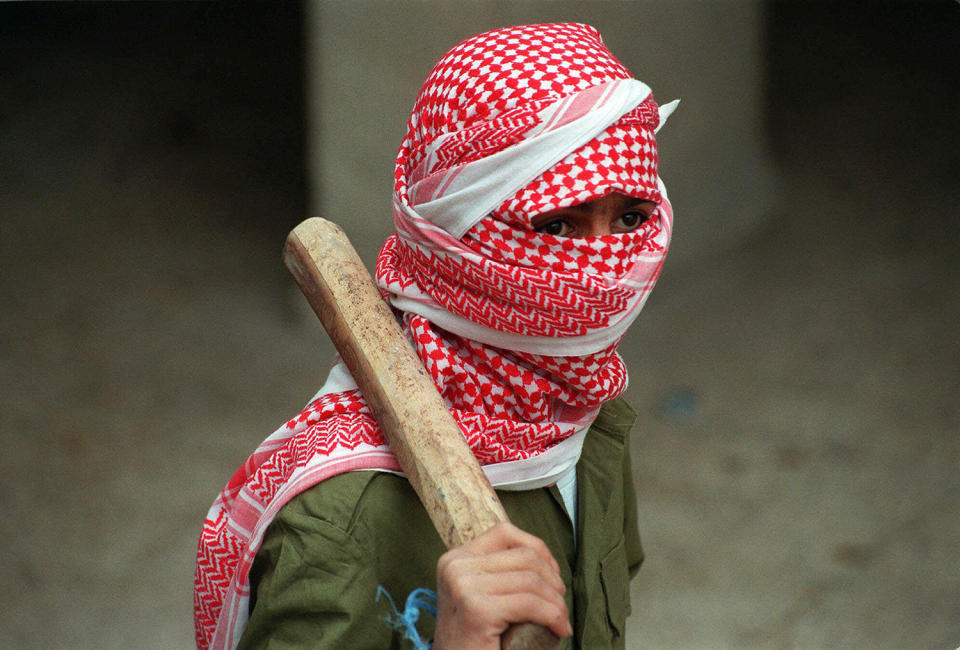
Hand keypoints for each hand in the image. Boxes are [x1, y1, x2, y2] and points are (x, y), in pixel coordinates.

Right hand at [432, 522, 571, 649]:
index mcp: (454, 559)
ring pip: (531, 580)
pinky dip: (553, 616)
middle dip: (552, 580)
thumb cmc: (474, 642)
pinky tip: (559, 629)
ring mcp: (463, 587)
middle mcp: (455, 567)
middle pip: (523, 556)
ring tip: (561, 620)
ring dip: (556, 602)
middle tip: (559, 605)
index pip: (505, 532)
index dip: (537, 548)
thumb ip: (498, 573)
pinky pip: (530, 604)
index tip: (552, 575)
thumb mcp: (478, 597)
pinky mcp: (477, 610)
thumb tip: (543, 557)